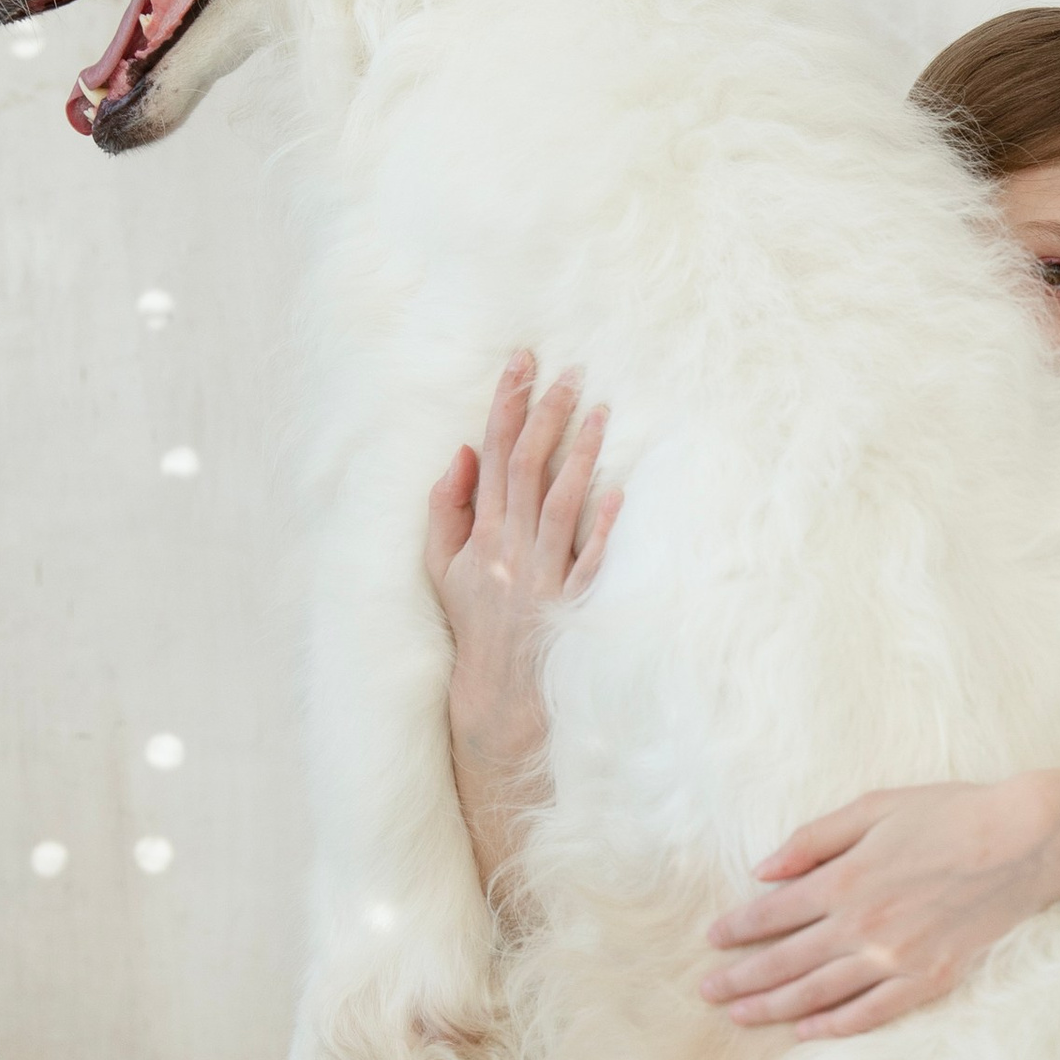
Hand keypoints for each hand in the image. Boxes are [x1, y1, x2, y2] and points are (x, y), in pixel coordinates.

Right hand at [427, 352, 619, 798]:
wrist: (496, 695)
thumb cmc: (474, 621)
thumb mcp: (440, 565)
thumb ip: (446, 507)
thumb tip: (462, 450)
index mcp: (480, 535)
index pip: (493, 455)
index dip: (506, 406)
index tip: (522, 364)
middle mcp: (510, 550)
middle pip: (528, 469)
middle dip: (547, 415)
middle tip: (571, 371)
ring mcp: (543, 577)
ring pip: (560, 504)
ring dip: (580, 455)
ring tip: (601, 410)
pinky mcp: (571, 605)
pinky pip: (589, 562)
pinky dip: (603, 528)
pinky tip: (619, 492)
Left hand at [698, 774, 1059, 1039]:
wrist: (1026, 840)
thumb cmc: (950, 813)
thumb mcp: (874, 807)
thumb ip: (813, 840)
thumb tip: (762, 870)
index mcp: (845, 879)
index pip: (771, 914)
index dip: (736, 930)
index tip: (712, 941)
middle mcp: (862, 926)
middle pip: (784, 961)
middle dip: (740, 979)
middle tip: (707, 993)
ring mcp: (895, 958)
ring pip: (818, 993)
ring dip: (772, 1008)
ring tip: (739, 1017)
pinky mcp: (928, 979)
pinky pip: (870, 1013)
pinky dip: (834, 1026)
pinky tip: (806, 1032)